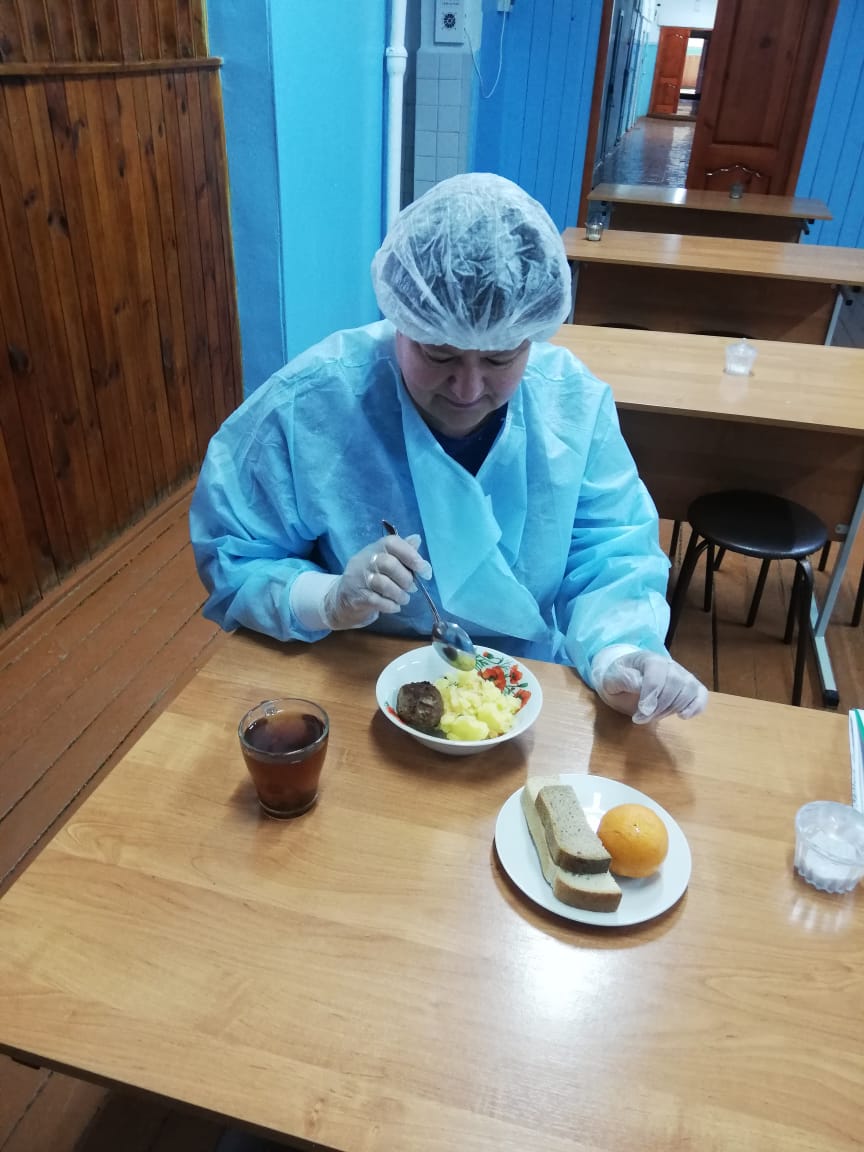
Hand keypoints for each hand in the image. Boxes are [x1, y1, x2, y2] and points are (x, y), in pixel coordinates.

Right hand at [322, 533, 431, 630]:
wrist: (342, 598)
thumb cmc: (371, 577)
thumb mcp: (385, 560)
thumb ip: (402, 551)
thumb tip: (417, 539)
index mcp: (375, 548)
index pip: (392, 543)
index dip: (410, 554)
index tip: (423, 569)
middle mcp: (365, 560)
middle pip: (388, 564)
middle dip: (406, 578)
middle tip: (412, 588)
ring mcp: (359, 578)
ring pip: (383, 584)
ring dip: (399, 594)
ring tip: (404, 599)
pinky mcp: (357, 596)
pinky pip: (376, 601)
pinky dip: (390, 605)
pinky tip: (395, 607)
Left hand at [592, 648, 707, 723]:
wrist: (627, 676)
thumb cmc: (620, 677)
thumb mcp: (612, 678)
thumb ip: (625, 679)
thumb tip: (640, 686)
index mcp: (649, 659)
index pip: (657, 675)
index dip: (651, 695)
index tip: (641, 712)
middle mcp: (669, 664)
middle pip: (675, 683)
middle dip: (659, 706)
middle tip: (641, 718)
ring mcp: (682, 674)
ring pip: (689, 690)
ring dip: (672, 709)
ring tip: (653, 716)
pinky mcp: (690, 686)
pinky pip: (701, 695)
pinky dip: (696, 707)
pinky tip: (682, 716)